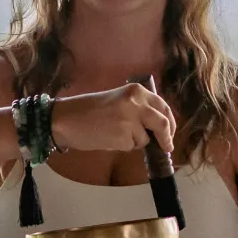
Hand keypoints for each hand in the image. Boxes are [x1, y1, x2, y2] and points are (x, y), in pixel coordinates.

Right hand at [48, 82, 174, 155]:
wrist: (67, 119)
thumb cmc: (90, 111)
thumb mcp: (119, 100)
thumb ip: (139, 108)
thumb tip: (158, 127)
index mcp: (137, 91)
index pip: (163, 107)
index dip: (170, 122)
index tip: (169, 133)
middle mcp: (137, 103)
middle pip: (163, 123)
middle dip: (167, 138)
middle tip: (166, 146)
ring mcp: (131, 120)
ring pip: (145, 138)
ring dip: (135, 141)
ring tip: (114, 133)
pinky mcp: (124, 136)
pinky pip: (131, 146)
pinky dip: (123, 146)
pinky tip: (109, 138)